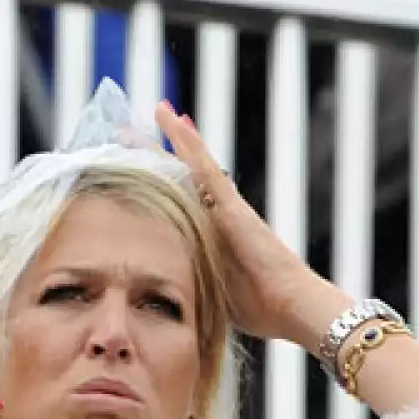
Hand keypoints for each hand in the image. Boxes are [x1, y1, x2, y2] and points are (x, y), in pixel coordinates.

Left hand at [155, 102, 347, 350]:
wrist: (292, 306)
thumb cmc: (260, 308)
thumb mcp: (211, 293)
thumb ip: (191, 282)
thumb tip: (164, 294)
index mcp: (209, 234)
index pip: (176, 202)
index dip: (154, 184)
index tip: (131, 170)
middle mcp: (216, 214)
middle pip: (178, 176)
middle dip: (153, 155)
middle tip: (126, 132)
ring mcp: (224, 206)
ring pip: (189, 164)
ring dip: (168, 138)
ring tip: (153, 109)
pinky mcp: (231, 206)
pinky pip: (204, 167)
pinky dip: (188, 142)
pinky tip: (173, 120)